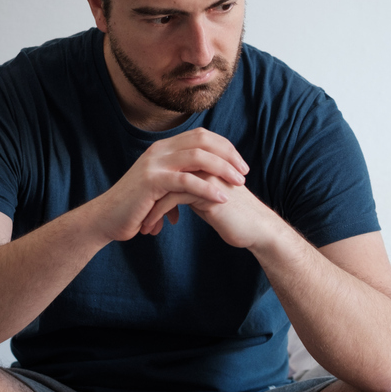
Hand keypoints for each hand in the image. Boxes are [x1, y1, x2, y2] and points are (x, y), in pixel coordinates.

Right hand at [90, 128, 249, 242]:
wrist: (107, 219)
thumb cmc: (137, 206)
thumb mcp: (161, 186)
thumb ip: (180, 178)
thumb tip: (204, 179)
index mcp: (164, 148)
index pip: (201, 135)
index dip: (224, 147)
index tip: (240, 164)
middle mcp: (160, 150)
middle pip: (203, 141)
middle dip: (228, 156)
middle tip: (245, 173)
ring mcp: (155, 164)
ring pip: (198, 157)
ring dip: (223, 170)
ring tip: (239, 184)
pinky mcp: (151, 181)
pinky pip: (186, 181)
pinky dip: (207, 189)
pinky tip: (222, 199)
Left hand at [141, 171, 281, 250]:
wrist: (256, 229)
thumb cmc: (234, 216)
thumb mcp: (210, 198)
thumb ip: (193, 188)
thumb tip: (174, 191)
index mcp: (204, 162)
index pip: (168, 168)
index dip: (153, 187)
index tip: (141, 206)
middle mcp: (204, 163)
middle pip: (163, 174)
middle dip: (146, 196)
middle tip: (135, 213)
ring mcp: (204, 175)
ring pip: (164, 185)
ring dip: (149, 207)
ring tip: (142, 226)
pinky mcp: (205, 191)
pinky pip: (172, 198)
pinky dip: (158, 214)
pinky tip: (152, 228)